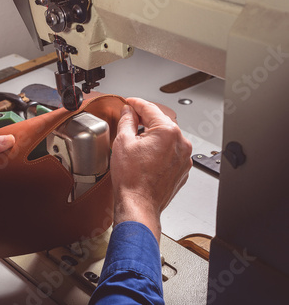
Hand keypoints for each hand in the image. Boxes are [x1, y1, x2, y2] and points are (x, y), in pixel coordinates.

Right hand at [111, 98, 191, 242]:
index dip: (136, 103)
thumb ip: (127, 120)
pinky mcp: (182, 169)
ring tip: (136, 142)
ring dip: (153, 135)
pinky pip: (171, 152)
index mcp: (168, 132)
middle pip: (161, 122)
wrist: (139, 204)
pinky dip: (160, 150)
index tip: (129, 102)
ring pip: (167, 137)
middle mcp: (181, 143)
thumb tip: (129, 111)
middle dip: (145, 120)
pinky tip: (145, 156)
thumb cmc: (132, 179)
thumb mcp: (122, 142)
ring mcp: (184, 158)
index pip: (150, 108)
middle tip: (129, 120)